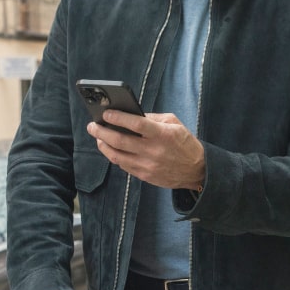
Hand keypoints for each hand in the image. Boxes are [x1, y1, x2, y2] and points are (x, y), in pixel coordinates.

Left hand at [89, 111, 205, 189]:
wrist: (196, 170)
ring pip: (117, 156)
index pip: (136, 124)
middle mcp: (153, 151)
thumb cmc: (185, 143)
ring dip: (104, 145)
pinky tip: (111, 149)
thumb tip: (131, 115)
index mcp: (163, 134)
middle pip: (120, 141)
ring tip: (98, 137)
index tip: (106, 113)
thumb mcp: (175, 124)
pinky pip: (123, 165)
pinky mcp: (145, 176)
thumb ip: (153, 118)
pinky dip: (114, 156)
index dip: (119, 118)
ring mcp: (148, 165)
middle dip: (102, 132)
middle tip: (92, 126)